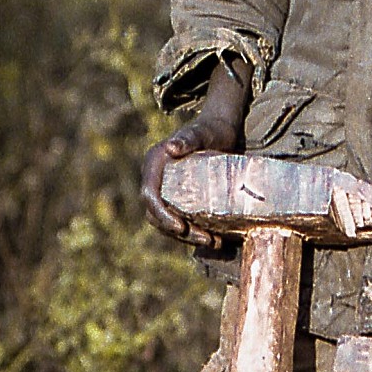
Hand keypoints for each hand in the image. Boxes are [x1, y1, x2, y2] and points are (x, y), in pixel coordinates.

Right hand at [141, 59, 249, 246]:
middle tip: (206, 240)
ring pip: (168, 221)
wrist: (221, 130)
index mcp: (154, 164)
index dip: (162, 215)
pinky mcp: (179, 197)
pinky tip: (214, 238)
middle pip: (158, 214)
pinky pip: (180, 219)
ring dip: (187, 237)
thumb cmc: (211, 129)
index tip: (181, 228)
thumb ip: (187, 138)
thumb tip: (170, 147)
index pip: (150, 196)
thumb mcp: (201, 134)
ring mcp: (166, 190)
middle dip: (178, 232)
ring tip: (213, 242)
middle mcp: (156, 179)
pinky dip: (193, 232)